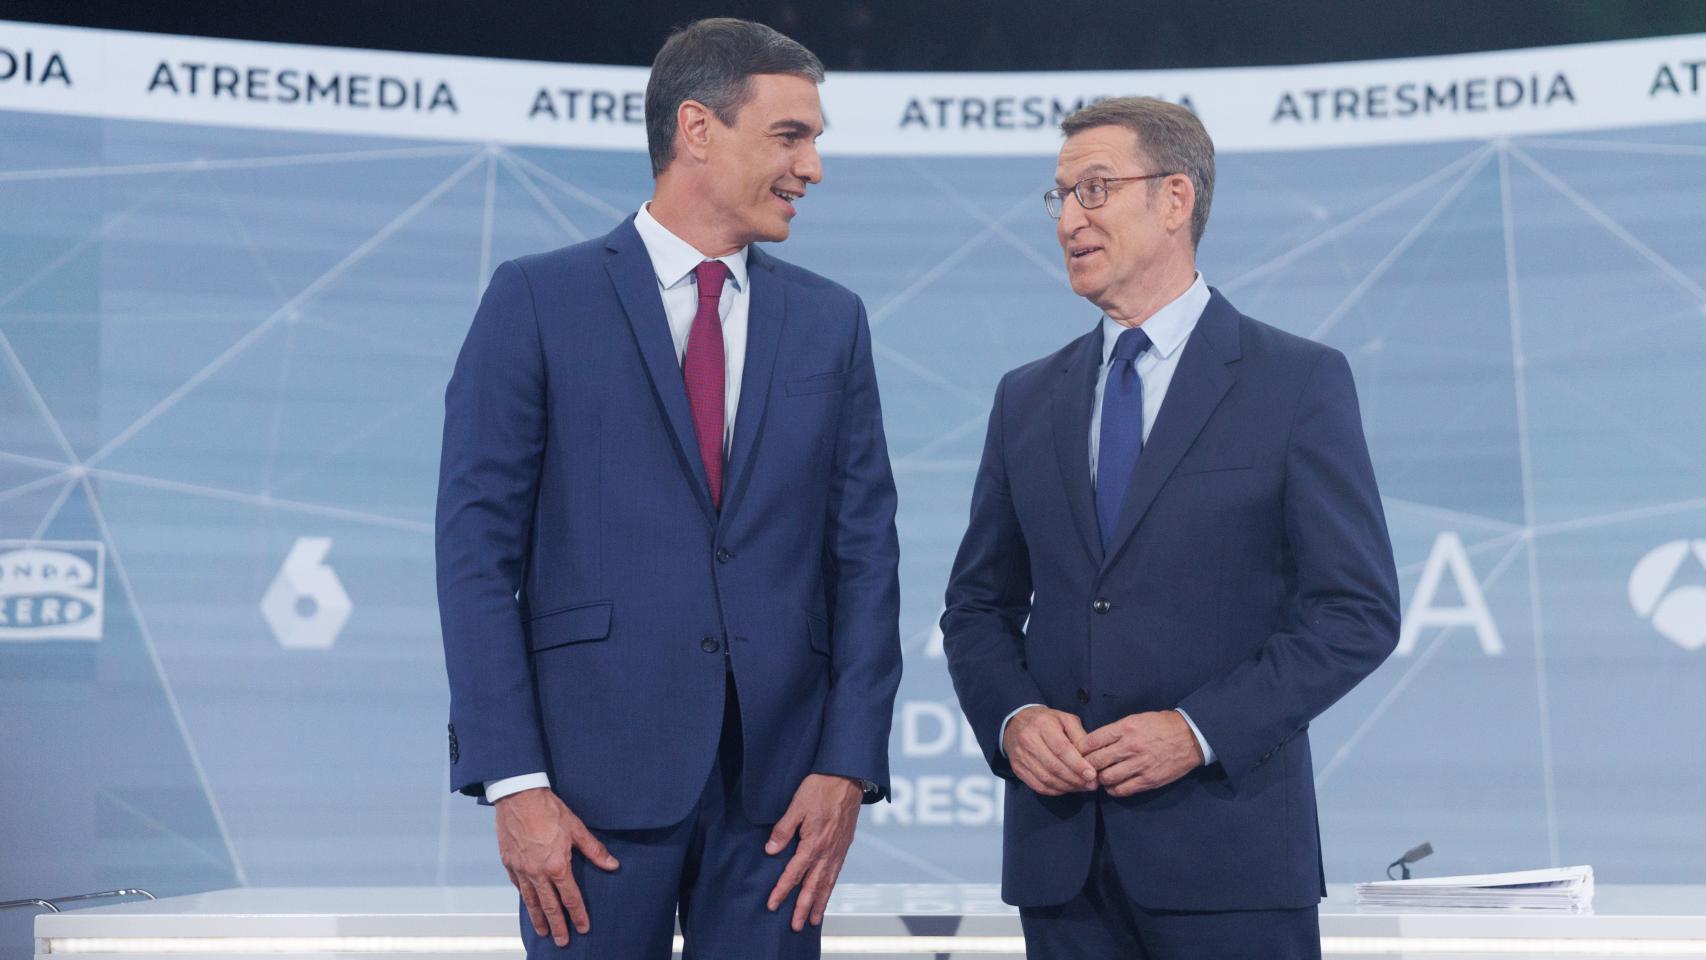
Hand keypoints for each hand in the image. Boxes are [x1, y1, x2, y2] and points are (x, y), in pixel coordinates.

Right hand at [495, 787, 619, 947]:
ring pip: (530, 900)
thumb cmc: (548, 810)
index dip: (578, 914)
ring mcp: (521, 869)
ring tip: (543, 932)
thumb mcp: (576, 828)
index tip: (583, 927)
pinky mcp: (509, 862)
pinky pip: (518, 885)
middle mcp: (537, 872)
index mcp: (557, 866)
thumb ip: (594, 850)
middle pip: (549, 906)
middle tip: (563, 941)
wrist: (518, 796)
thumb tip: (612, 865)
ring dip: (538, 918)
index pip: (570, 898)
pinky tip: (528, 903)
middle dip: (557, 926)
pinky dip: (524, 897)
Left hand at [764, 773, 862, 930]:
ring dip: (819, 903)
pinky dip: (831, 888)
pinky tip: (826, 893)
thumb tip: (770, 850)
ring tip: (814, 920)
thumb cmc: (821, 787)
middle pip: (813, 886)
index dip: (782, 890)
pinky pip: (837, 873)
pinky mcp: (844, 845)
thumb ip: (784, 829)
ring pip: (827, 883)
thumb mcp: (797, 805)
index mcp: (813, 843)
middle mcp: (827, 851)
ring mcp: (838, 850)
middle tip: (797, 926)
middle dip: (803, 907)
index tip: (772, 905)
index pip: (794, 873)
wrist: (848, 777)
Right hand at [1002, 706, 1097, 795]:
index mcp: (1043, 724)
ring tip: (1082, 787)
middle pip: (1054, 766)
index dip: (1077, 764)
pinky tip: (1066, 788)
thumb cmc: (1046, 721)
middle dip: (1075, 779)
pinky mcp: (1017, 768)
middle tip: (1091, 785)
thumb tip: (1091, 758)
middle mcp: (1028, 740)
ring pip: (1046, 779)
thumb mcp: (1065, 720)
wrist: (1016, 723)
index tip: (1092, 774)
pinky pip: (1038, 786)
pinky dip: (1055, 791)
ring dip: (1067, 787)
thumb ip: (1079, 736)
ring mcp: (1021, 756)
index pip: (1061, 749)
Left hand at [1078, 710, 1204, 796]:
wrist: (1190, 737)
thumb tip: (1096, 742)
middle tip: (1086, 767)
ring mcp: (1139, 765)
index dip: (1081, 748)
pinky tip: (1114, 785)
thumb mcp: (1137, 719)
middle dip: (1087, 765)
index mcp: (1126, 728)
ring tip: (1101, 777)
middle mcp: (1130, 746)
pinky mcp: (1148, 780)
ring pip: (1107, 778)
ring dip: (1100, 779)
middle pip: (1096, 761)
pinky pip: (1123, 790)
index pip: (1092, 740)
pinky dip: (1114, 790)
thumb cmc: (1162, 725)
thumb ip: (1117, 731)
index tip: (1078, 752)